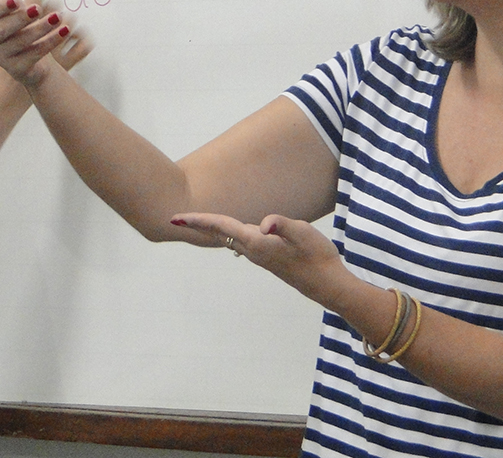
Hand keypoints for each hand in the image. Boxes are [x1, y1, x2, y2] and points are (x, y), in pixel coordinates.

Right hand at [0, 0, 90, 84]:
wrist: (31, 55)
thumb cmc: (17, 24)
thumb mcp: (5, 5)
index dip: (1, 7)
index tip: (17, 0)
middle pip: (3, 30)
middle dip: (21, 18)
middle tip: (37, 9)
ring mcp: (0, 58)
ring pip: (21, 42)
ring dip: (41, 28)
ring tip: (58, 17)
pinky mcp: (17, 70)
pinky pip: (35, 54)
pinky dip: (51, 41)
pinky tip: (64, 30)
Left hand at [170, 212, 345, 306]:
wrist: (328, 285)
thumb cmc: (318, 257)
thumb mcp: (304, 234)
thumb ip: (284, 225)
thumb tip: (263, 223)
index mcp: (256, 242)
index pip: (221, 226)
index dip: (198, 220)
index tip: (175, 218)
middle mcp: (253, 251)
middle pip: (219, 233)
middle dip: (198, 225)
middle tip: (174, 219)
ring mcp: (260, 256)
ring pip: (228, 238)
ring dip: (211, 229)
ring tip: (195, 222)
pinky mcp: (268, 258)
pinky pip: (240, 242)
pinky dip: (227, 234)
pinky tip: (228, 233)